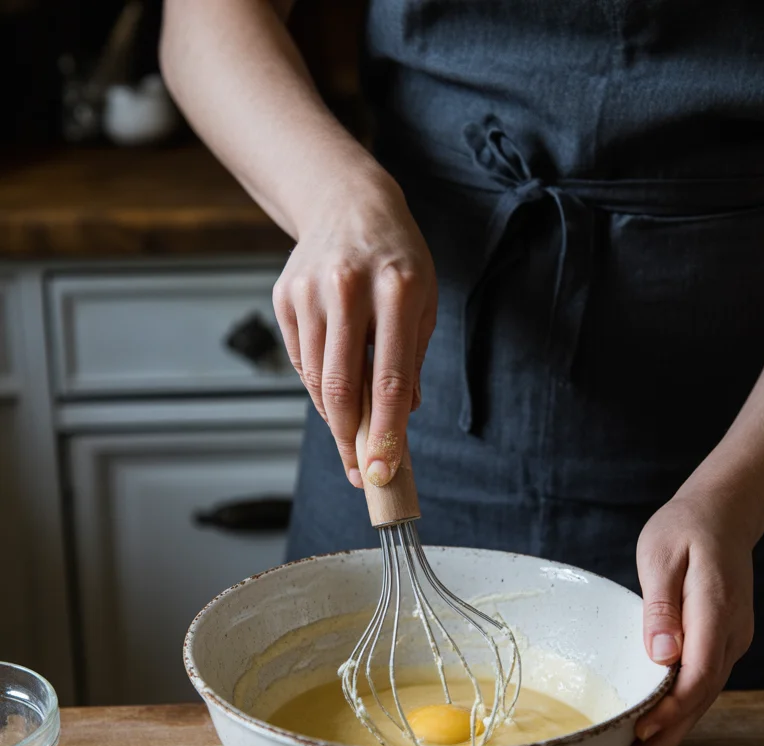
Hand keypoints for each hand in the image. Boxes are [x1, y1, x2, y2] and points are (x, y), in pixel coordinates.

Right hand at [272, 174, 437, 487]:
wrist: (346, 202)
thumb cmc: (396, 259)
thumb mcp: (423, 301)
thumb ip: (412, 358)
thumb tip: (402, 418)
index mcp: (397, 289)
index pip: (390, 378)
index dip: (386, 432)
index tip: (383, 470)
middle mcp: (348, 288)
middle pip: (343, 385)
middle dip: (350, 439)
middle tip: (359, 471)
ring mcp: (310, 292)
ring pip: (317, 379)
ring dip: (335, 418)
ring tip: (352, 437)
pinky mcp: (285, 297)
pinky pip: (302, 361)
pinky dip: (319, 387)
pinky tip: (335, 393)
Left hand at [619, 492, 755, 745]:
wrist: (724, 514)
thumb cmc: (685, 529)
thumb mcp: (661, 556)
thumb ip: (661, 606)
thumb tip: (660, 655)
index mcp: (716, 611)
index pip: (698, 675)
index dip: (670, 710)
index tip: (640, 731)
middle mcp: (731, 634)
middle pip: (701, 699)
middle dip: (665, 741)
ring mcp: (731, 641)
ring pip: (702, 698)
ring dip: (671, 734)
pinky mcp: (722, 643)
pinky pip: (701, 685)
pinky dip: (678, 713)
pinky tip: (654, 732)